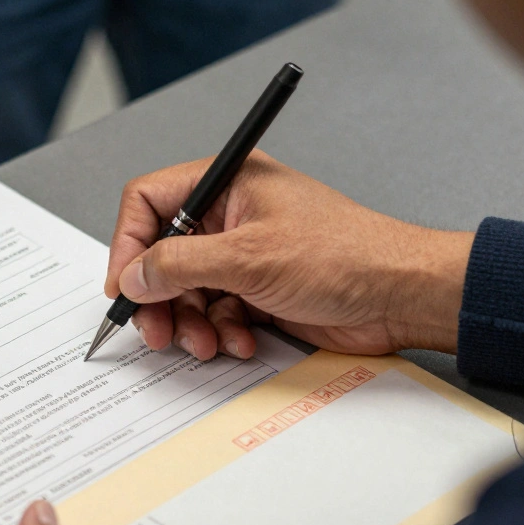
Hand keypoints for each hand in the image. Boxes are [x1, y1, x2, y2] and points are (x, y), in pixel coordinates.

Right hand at [105, 152, 473, 358]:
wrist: (399, 295)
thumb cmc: (345, 255)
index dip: (129, 244)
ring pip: (186, 291)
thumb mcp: (248, 258)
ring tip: (205, 342)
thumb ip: (180, 265)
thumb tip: (133, 276)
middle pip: (162, 254)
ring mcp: (242, 255)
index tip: (124, 286)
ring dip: (189, 322)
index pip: (149, 201)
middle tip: (155, 329)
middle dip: (158, 297)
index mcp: (226, 183)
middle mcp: (229, 215)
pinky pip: (215, 313)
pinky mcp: (256, 291)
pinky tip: (240, 341)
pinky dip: (220, 332)